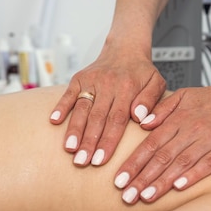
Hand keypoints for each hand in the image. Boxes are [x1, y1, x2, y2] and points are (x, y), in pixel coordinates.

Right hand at [50, 49, 165, 166]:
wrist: (125, 48)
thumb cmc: (142, 72)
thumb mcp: (156, 82)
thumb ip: (151, 100)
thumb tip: (139, 117)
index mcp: (127, 88)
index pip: (116, 120)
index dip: (108, 141)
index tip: (100, 160)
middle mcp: (108, 84)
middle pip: (97, 118)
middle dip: (89, 142)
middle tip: (82, 162)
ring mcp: (91, 81)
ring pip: (82, 108)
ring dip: (74, 130)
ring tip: (70, 149)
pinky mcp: (79, 78)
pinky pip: (68, 93)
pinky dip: (61, 106)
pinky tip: (54, 121)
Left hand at [114, 81, 210, 203]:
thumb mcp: (185, 95)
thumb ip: (162, 108)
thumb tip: (142, 124)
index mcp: (178, 118)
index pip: (150, 144)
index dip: (133, 163)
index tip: (118, 180)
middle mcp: (191, 129)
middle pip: (162, 156)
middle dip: (142, 178)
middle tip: (126, 196)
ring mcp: (210, 139)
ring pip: (181, 162)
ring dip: (162, 181)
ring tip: (145, 197)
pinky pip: (208, 163)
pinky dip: (193, 175)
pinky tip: (179, 187)